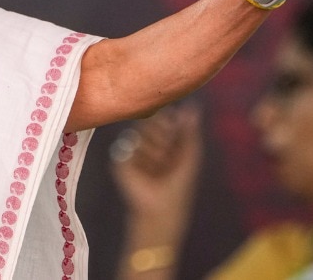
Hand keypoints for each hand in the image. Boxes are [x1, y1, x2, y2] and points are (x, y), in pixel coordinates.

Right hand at [111, 104, 203, 233]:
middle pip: (147, 122)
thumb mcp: (191, 153)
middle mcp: (144, 140)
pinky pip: (127, 149)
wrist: (165, 205)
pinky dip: (139, 160)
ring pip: (138, 135)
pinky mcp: (120, 161)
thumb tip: (192, 106)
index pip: (160, 116)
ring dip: (153, 151)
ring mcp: (131, 150)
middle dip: (160, 136)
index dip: (166, 119)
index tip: (174, 126)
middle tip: (167, 153)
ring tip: (159, 167)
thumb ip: (190, 130)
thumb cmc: (179, 181)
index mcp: (161, 136)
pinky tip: (145, 171)